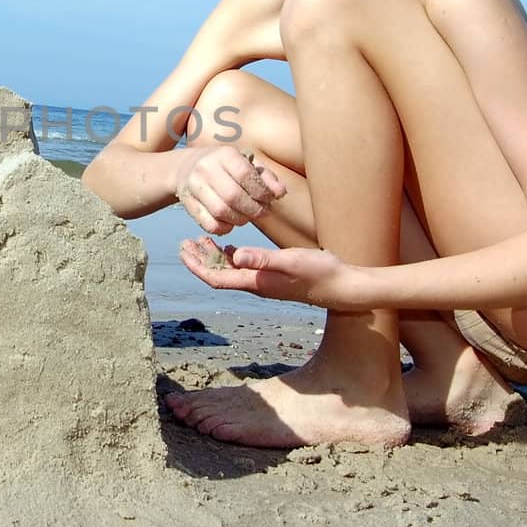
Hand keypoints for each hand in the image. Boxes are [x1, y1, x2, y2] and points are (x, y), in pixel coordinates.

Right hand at [172, 144, 284, 235]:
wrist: (185, 167)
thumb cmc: (223, 167)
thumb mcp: (245, 163)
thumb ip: (265, 177)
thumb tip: (280, 193)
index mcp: (224, 154)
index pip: (245, 174)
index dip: (261, 191)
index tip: (269, 199)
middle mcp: (206, 168)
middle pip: (233, 196)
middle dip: (253, 209)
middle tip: (262, 212)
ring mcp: (194, 186)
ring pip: (220, 211)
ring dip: (240, 219)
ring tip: (247, 217)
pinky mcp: (187, 204)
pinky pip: (209, 224)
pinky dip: (224, 228)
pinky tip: (230, 223)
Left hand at [178, 236, 367, 308]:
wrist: (344, 287)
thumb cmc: (320, 273)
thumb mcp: (291, 261)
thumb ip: (263, 259)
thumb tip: (234, 256)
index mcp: (255, 282)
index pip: (216, 277)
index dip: (196, 265)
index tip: (183, 250)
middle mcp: (256, 284)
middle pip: (218, 274)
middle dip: (200, 259)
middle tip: (185, 242)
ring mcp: (265, 281)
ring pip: (231, 271)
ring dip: (214, 257)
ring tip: (201, 240)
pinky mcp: (274, 276)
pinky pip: (246, 268)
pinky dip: (233, 256)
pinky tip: (230, 247)